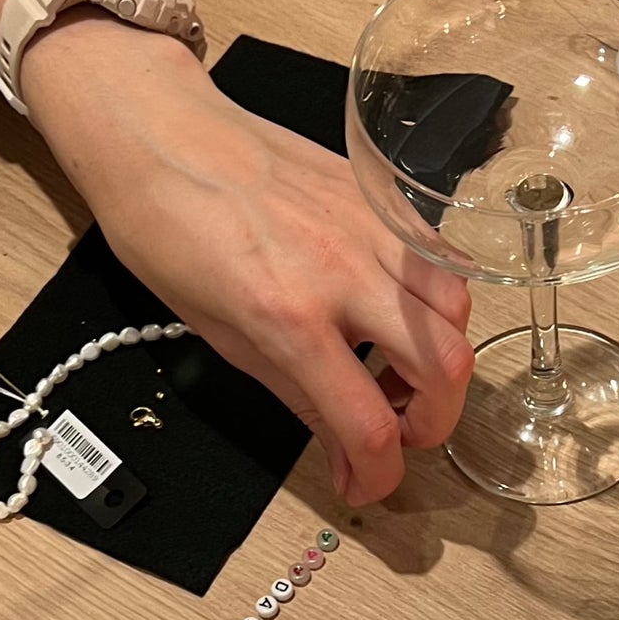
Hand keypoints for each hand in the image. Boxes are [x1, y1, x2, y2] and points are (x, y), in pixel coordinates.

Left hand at [0, 0, 473, 502]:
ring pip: (458, 310)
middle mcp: (344, 273)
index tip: (368, 484)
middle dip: (433, 421)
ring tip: (399, 368)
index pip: (369, 425)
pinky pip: (440, 259)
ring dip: (441, 358)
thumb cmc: (168, 232)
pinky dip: (435, 300)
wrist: (160, 136)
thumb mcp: (221, 336)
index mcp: (288, 320)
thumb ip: (297, 396)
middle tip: (400, 430)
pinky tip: (397, 311)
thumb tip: (345, 452)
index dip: (379, 475)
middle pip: (445, 367)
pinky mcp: (381, 198)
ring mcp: (371, 229)